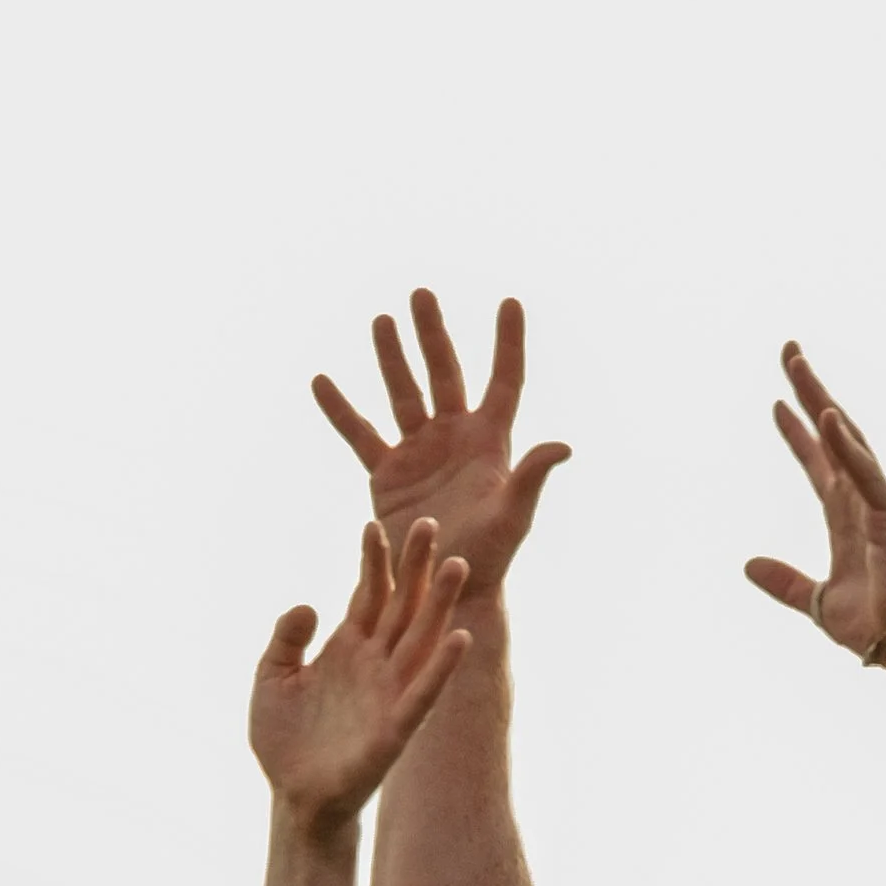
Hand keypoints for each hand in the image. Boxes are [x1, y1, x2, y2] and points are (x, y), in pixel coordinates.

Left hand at [251, 521, 470, 833]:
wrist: (294, 798)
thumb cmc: (285, 742)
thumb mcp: (271, 678)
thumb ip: (285, 639)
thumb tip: (307, 605)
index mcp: (347, 648)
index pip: (367, 594)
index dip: (372, 561)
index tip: (373, 524)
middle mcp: (374, 664)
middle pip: (402, 605)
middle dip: (415, 566)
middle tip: (430, 524)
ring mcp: (388, 693)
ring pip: (421, 639)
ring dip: (440, 604)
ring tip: (457, 566)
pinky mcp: (396, 728)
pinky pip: (424, 693)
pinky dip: (442, 667)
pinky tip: (460, 638)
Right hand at [313, 290, 569, 599]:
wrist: (442, 591)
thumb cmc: (487, 558)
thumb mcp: (513, 517)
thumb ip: (532, 477)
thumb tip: (564, 445)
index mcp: (490, 442)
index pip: (504, 380)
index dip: (509, 342)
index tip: (510, 301)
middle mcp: (454, 438)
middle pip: (444, 372)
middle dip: (432, 333)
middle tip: (420, 293)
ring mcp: (419, 453)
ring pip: (402, 393)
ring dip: (391, 356)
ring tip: (381, 319)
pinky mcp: (387, 475)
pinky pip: (360, 434)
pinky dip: (340, 410)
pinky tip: (321, 381)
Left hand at [745, 343, 885, 658]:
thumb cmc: (879, 627)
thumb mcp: (819, 604)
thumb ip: (785, 583)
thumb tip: (748, 565)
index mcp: (846, 521)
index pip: (818, 467)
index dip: (798, 436)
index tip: (777, 407)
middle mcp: (863, 502)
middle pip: (832, 436)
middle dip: (809, 395)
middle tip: (788, 354)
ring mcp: (878, 503)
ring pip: (847, 440)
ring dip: (821, 401)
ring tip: (797, 367)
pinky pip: (866, 473)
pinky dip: (846, 447)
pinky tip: (826, 416)